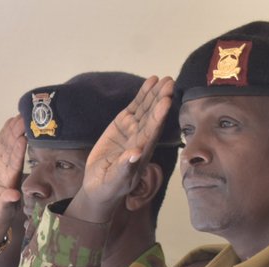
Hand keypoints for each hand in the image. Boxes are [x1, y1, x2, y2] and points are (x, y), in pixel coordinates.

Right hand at [0, 114, 26, 231]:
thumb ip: (7, 200)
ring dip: (13, 128)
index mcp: (12, 177)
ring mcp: (2, 160)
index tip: (24, 137)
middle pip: (14, 147)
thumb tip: (14, 195)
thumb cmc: (1, 209)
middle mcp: (9, 166)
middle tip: (26, 118)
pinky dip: (5, 132)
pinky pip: (0, 143)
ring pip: (8, 141)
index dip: (20, 149)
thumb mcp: (3, 208)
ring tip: (19, 115)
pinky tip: (11, 120)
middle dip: (19, 132)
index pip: (16, 161)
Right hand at [70, 75, 174, 221]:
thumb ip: (125, 167)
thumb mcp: (115, 180)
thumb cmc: (109, 186)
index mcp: (142, 151)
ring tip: (162, 78)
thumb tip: (136, 153)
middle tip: (169, 82)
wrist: (99, 186)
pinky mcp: (123, 124)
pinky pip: (135, 107)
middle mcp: (141, 138)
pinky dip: (143, 95)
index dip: (159, 116)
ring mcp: (133, 130)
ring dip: (154, 94)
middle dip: (161, 99)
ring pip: (146, 109)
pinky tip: (150, 82)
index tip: (166, 101)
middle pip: (153, 116)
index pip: (153, 131)